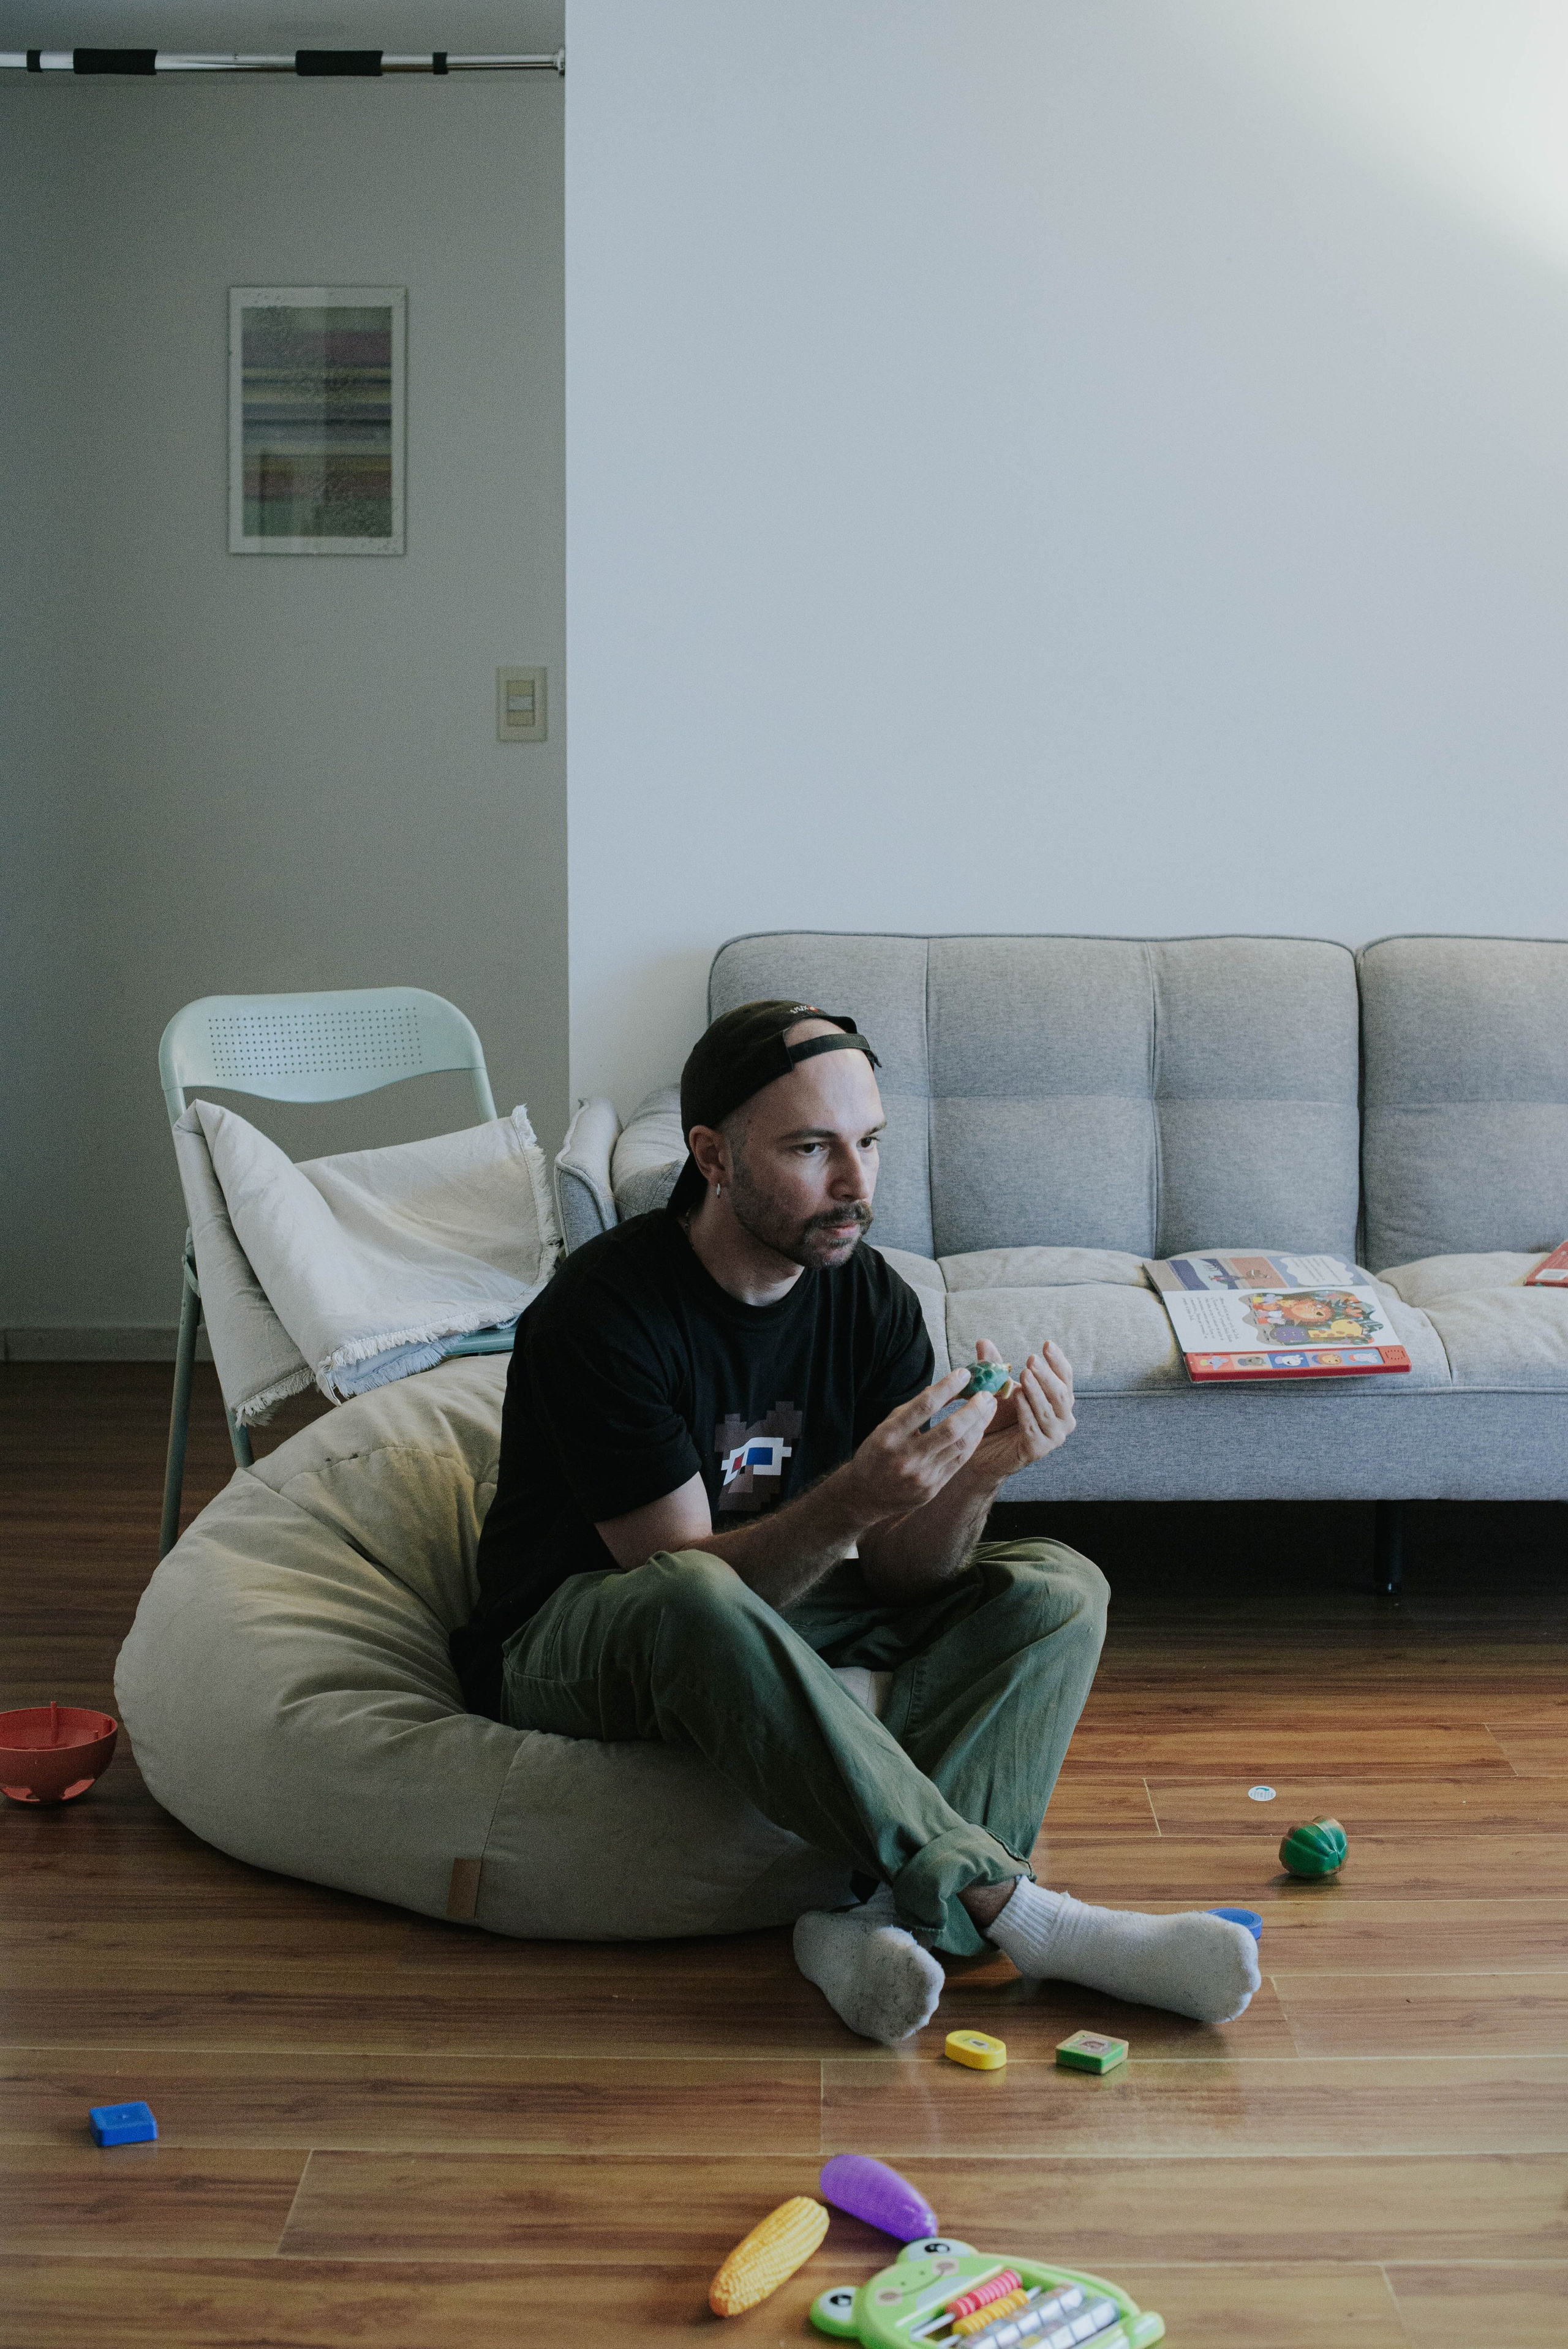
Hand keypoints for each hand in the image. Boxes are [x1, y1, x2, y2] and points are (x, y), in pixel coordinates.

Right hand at [842, 1367, 997, 1521]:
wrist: (866, 1495)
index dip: (948, 1386)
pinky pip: (960, 1461)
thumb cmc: (877, 1453)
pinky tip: (979, 1428)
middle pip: (950, 1428)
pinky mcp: (932, 1488)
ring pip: (960, 1445)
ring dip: (979, 1423)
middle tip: (986, 1393)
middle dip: (974, 1408)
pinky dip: (972, 1441)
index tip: (964, 1373)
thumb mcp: (886, 1426)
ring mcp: (921, 1474)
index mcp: (889, 1435)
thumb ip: (914, 1408)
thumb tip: (944, 1387)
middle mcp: (906, 1456)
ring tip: (988, 1407)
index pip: (925, 1405)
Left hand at [966, 1337, 1075, 1481]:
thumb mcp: (997, 1387)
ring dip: (1037, 1391)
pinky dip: (1026, 1411)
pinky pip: (1033, 1428)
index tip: (1046, 1344)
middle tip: (1031, 1360)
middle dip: (1047, 1375)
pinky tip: (1017, 1396)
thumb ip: (993, 1366)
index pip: (1065, 1377)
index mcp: (1059, 1401)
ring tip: (1024, 1374)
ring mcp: (1053, 1437)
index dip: (1058, 1360)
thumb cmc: (997, 1416)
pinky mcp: (1038, 1450)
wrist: (983, 1450)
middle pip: (1062, 1394)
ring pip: (1049, 1411)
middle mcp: (1062, 1419)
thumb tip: (982, 1341)